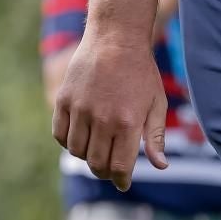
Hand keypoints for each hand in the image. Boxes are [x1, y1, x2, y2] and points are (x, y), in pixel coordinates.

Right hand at [52, 34, 168, 189]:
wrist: (116, 37)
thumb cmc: (140, 71)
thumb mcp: (156, 102)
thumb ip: (155, 136)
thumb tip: (160, 166)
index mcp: (128, 122)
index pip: (119, 167)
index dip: (121, 180)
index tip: (123, 182)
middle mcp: (102, 118)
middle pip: (96, 163)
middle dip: (104, 171)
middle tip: (110, 167)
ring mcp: (80, 109)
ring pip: (77, 151)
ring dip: (87, 156)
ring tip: (97, 148)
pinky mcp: (64, 100)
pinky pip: (60, 134)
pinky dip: (68, 141)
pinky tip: (81, 136)